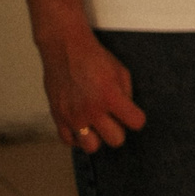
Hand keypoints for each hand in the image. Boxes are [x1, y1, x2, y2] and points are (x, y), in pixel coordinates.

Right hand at [41, 30, 144, 153]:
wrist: (66, 48)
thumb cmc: (94, 58)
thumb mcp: (121, 72)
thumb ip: (126, 96)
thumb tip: (127, 114)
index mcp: (111, 97)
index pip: (136, 123)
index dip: (136, 119)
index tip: (132, 114)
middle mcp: (92, 110)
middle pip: (115, 140)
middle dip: (118, 131)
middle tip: (114, 120)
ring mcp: (73, 115)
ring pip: (91, 147)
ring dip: (97, 137)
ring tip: (96, 125)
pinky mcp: (58, 116)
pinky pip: (69, 141)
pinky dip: (77, 137)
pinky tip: (82, 126)